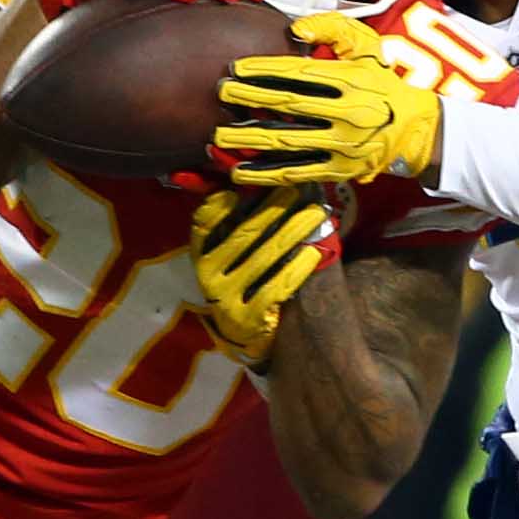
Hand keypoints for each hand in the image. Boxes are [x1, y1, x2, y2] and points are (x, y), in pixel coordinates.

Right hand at [191, 183, 338, 366]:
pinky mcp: (247, 317)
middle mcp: (208, 275)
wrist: (241, 333)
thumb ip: (231, 225)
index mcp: (201, 255)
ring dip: (293, 231)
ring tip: (316, 214)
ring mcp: (226, 298)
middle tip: (298, 189)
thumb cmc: (239, 280)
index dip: (221, 204)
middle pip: (244, 234)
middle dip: (274, 208)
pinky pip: (277, 287)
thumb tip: (247, 185)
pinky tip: (314, 252)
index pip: (204, 224)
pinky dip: (297, 268)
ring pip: (265, 257)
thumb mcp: (226, 255)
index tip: (243, 187)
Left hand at [214, 11, 441, 184]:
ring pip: (289, 142)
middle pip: (291, 105)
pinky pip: (297, 172)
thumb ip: (333, 28)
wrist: (413, 130)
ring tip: (219, 135)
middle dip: (252, 98)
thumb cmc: (381, 82)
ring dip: (251, 139)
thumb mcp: (366, 46)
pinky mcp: (338, 170)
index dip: (266, 70)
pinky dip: (267, 173)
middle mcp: (347, 113)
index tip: (237, 68)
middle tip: (221, 92)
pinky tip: (240, 171)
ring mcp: (342, 145)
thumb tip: (296, 30)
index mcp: (352, 81)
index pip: (302, 74)